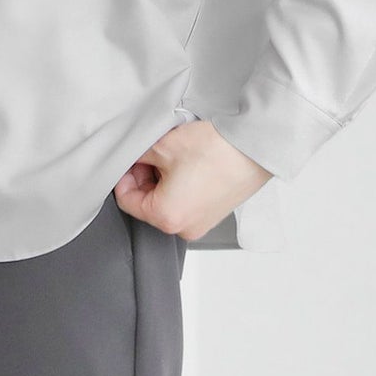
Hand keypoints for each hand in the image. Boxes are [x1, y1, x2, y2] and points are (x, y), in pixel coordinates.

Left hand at [113, 119, 272, 240]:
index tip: (128, 160)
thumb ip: (137, 157)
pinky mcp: (213, 214)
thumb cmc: (214, 150)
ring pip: (166, 202)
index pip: (127, 201)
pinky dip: (180, 184)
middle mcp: (184, 228)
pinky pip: (186, 202)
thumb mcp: (162, 146)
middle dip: (144, 177)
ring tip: (172, 155)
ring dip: (162, 179)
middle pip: (147, 204)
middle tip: (151, 153)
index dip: (123, 176)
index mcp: (166, 217)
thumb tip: (130, 160)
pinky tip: (187, 162)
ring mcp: (201, 223)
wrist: (252, 147)